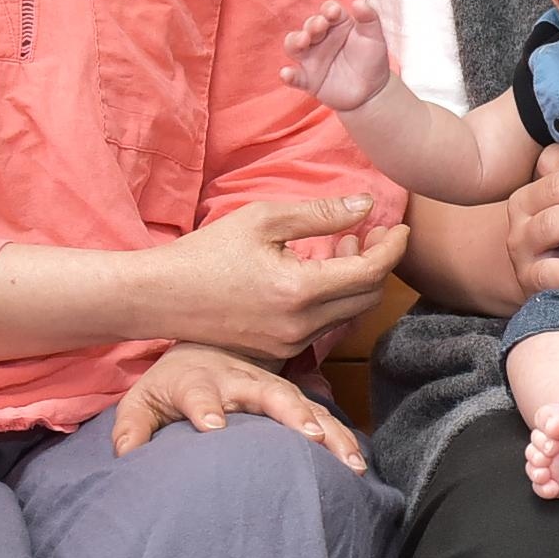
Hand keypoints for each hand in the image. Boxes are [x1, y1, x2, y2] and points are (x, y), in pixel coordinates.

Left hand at [108, 342, 365, 472]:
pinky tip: (357, 463)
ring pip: (303, 403)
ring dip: (328, 429)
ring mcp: (269, 385)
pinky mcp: (290, 397)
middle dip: (290, 413)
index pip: (199, 393)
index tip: (213, 427)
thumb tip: (126, 455)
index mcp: (197, 380)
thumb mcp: (142, 400)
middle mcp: (239, 379)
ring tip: (349, 461)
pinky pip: (320, 414)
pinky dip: (340, 435)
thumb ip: (132, 428)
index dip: (205, 407)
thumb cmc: (172, 384)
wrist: (203, 349)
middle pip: (268, 393)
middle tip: (310, 436)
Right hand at [154, 196, 407, 360]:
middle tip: (373, 231)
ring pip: (347, 313)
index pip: (370, 272)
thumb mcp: (263, 219)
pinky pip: (323, 325)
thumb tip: (366, 205)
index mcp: (299, 291)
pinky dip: (333, 297)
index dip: (392, 248)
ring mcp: (290, 345)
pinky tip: (321, 270)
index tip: (398, 227)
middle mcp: (300, 326)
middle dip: (379, 263)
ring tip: (346, 243)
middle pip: (367, 297)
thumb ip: (321, 213)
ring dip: (356, 280)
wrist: (160, 297)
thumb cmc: (207, 252)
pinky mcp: (279, 352)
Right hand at [279, 0, 395, 111]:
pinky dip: (288, 75)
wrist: (372, 91)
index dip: (329, 10)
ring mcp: (312, 58)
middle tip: (320, 26)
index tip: (333, 12)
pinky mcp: (308, 79)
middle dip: (313, 24)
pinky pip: (294, 77)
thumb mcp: (374, 37)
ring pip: (294, 45)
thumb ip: (369, 18)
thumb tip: (358, 2)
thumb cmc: (371, 60)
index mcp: (337, 24)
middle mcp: (320, 38)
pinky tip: (287, 74)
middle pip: (309, 26)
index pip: (328, 11)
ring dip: (295, 41)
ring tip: (303, 41)